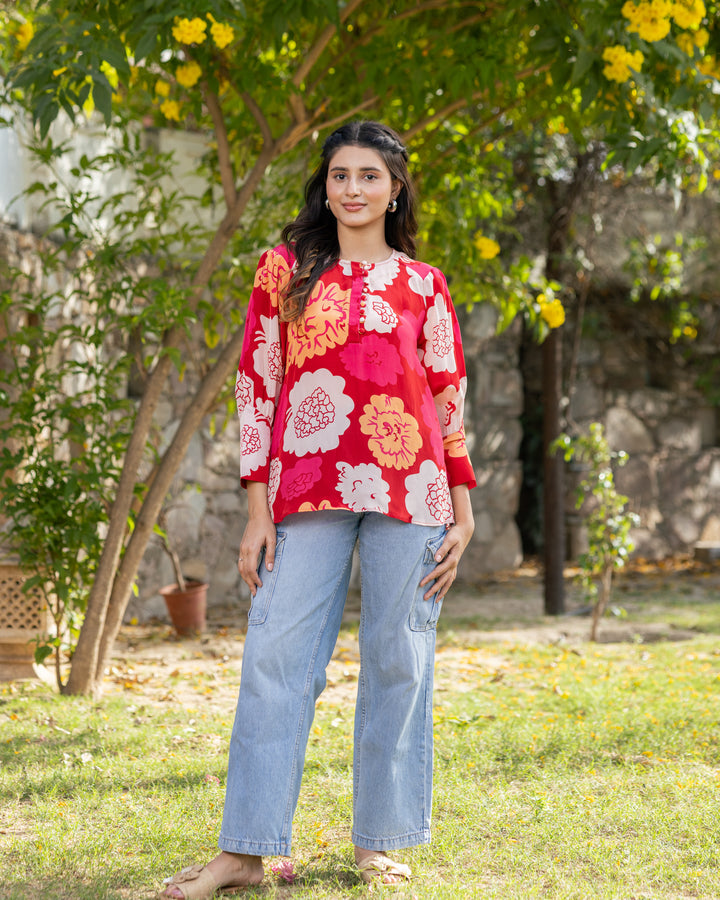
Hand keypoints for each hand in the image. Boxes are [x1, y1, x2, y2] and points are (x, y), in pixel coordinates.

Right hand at [238, 482, 275, 596]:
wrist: (257, 515)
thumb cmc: (267, 526)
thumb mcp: (272, 540)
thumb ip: (270, 555)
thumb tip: (269, 569)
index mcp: (252, 549)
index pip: (251, 569)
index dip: (255, 579)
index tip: (261, 585)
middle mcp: (244, 550)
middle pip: (244, 571)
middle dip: (249, 583)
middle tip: (255, 593)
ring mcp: (241, 548)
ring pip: (240, 567)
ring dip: (245, 578)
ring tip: (251, 587)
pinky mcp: (242, 546)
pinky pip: (240, 562)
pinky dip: (243, 571)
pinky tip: (248, 575)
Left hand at [419, 484, 473, 601]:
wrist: (464, 532)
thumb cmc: (455, 534)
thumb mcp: (449, 539)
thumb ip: (442, 549)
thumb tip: (436, 559)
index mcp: (452, 559)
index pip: (439, 571)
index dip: (430, 578)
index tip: (421, 583)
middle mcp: (454, 565)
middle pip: (443, 581)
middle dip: (434, 590)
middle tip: (425, 598)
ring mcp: (454, 566)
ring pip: (448, 582)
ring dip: (441, 591)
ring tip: (435, 601)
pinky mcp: (454, 565)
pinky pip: (450, 579)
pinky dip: (446, 586)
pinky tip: (442, 591)